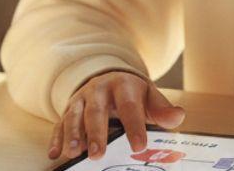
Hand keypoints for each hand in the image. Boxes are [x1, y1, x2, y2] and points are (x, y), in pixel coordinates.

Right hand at [48, 69, 185, 160]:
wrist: (109, 79)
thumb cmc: (132, 94)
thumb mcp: (149, 97)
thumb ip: (162, 109)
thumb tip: (178, 117)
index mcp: (123, 85)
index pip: (130, 107)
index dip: (134, 126)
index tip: (139, 146)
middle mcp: (99, 90)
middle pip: (96, 111)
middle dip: (97, 133)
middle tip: (98, 155)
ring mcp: (81, 99)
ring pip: (74, 115)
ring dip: (73, 134)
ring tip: (74, 152)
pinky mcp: (68, 109)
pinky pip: (59, 123)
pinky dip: (56, 138)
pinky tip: (55, 153)